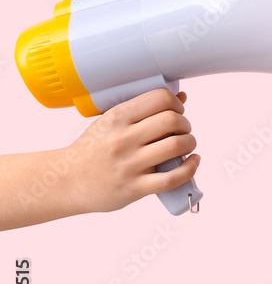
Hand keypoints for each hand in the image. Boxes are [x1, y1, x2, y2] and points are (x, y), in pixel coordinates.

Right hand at [65, 89, 198, 211]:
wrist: (66, 181)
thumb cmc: (92, 150)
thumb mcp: (110, 123)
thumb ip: (143, 110)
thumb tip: (181, 95)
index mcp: (117, 118)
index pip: (160, 98)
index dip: (176, 104)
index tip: (176, 111)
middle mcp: (123, 139)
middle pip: (172, 121)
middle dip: (185, 124)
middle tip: (182, 130)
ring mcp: (129, 164)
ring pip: (176, 146)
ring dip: (190, 143)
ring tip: (186, 145)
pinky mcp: (135, 188)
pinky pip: (172, 178)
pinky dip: (190, 168)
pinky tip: (192, 161)